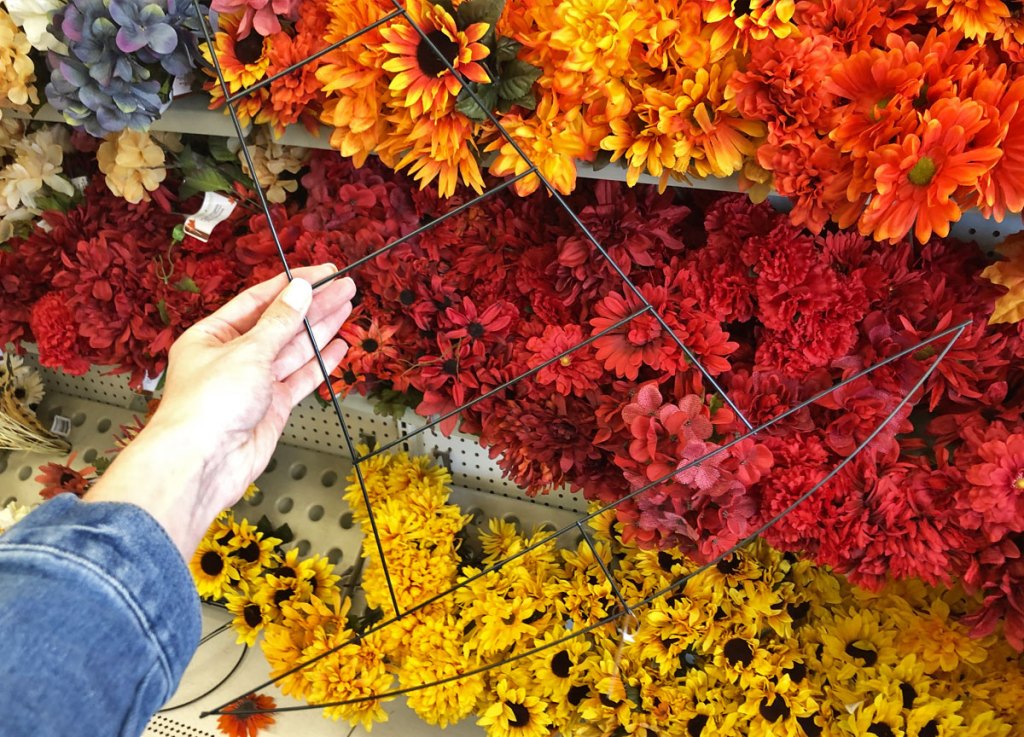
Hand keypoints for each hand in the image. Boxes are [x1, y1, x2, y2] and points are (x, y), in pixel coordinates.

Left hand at [85, 264, 355, 557]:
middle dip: (313, 305)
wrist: (203, 463)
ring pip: (293, 350)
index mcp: (212, 335)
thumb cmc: (210, 403)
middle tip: (345, 287)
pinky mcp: (271, 407)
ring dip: (320, 329)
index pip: (258, 300)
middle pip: (279, 323)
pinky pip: (299, 379)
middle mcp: (232, 356)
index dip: (292, 284)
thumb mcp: (248, 351)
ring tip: (347, 307)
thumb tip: (301, 291)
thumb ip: (280, 322)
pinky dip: (320, 363)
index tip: (324, 272)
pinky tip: (338, 346)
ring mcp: (254, 383)